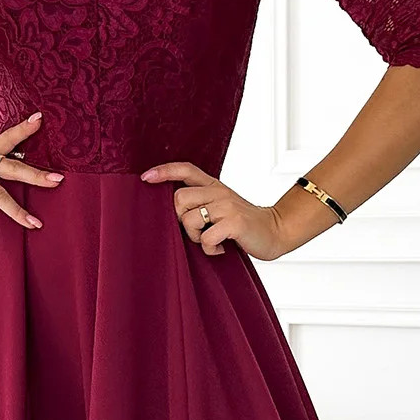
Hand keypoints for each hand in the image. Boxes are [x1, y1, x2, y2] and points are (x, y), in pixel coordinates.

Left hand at [139, 161, 286, 259]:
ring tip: (210, 241)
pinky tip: (220, 249)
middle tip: (196, 231)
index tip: (145, 177)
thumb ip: (201, 202)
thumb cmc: (242, 224)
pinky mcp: (235, 223)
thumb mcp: (222, 206)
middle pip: (179, 198)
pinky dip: (209, 249)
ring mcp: (228, 206)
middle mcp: (219, 192)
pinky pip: (206, 238)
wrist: (275, 231)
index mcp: (214, 186)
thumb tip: (171, 211)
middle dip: (180, 220)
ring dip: (195, 238)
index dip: (164, 171)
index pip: (186, 169)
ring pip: (189, 220)